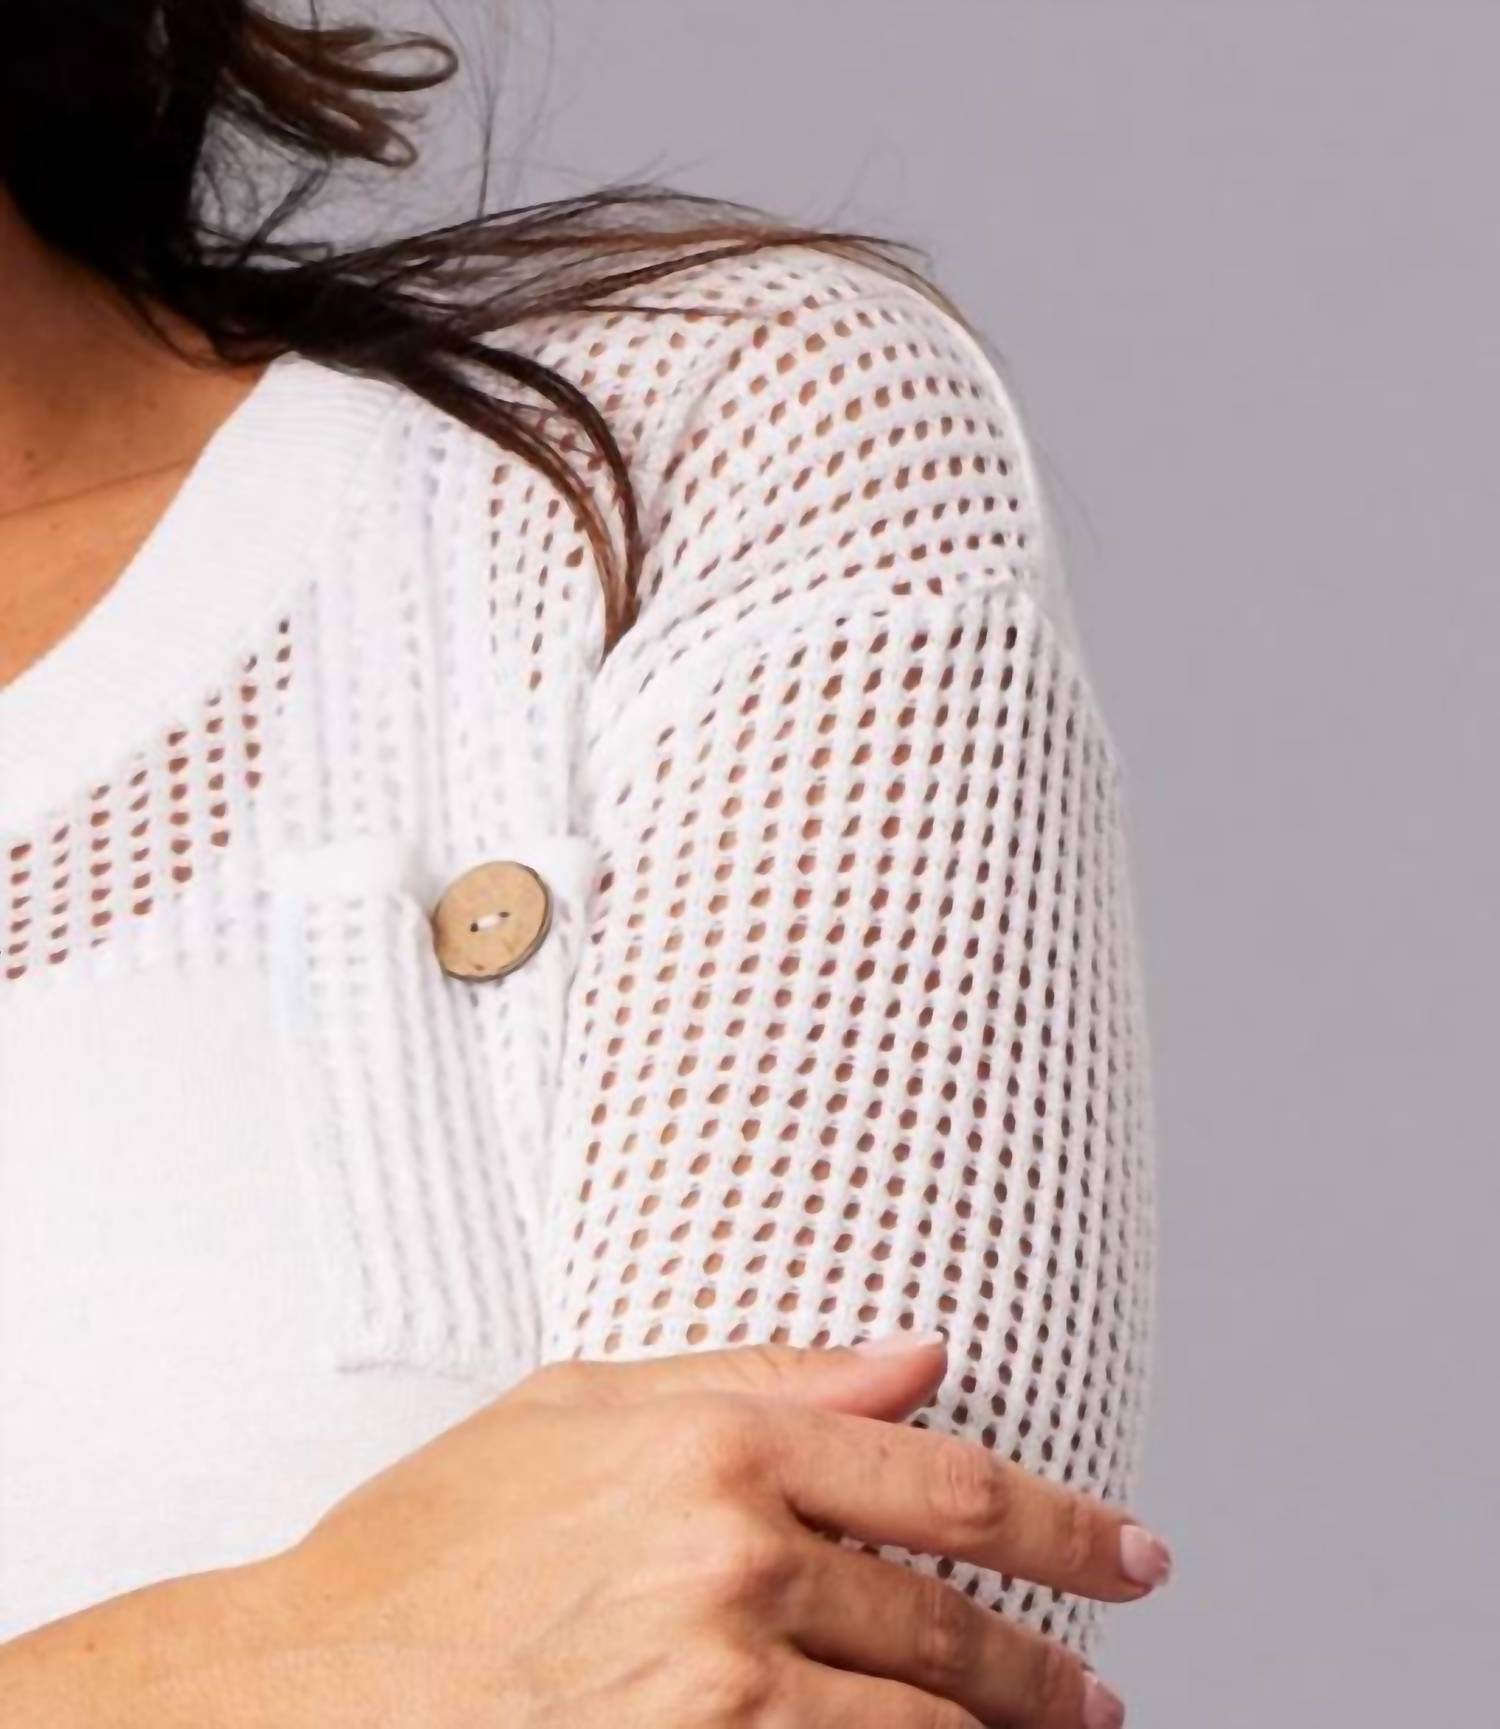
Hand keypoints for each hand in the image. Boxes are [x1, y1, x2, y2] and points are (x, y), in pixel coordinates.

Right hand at [242, 1332, 1166, 1727]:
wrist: (304, 1688)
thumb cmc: (435, 1539)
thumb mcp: (582, 1403)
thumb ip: (764, 1371)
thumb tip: (918, 1358)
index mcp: (722, 1442)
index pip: (952, 1486)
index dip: (1068, 1524)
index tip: (1131, 1554)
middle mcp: (736, 1557)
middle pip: (953, 1615)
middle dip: (1049, 1657)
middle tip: (1100, 1682)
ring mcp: (719, 1686)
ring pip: (923, 1721)